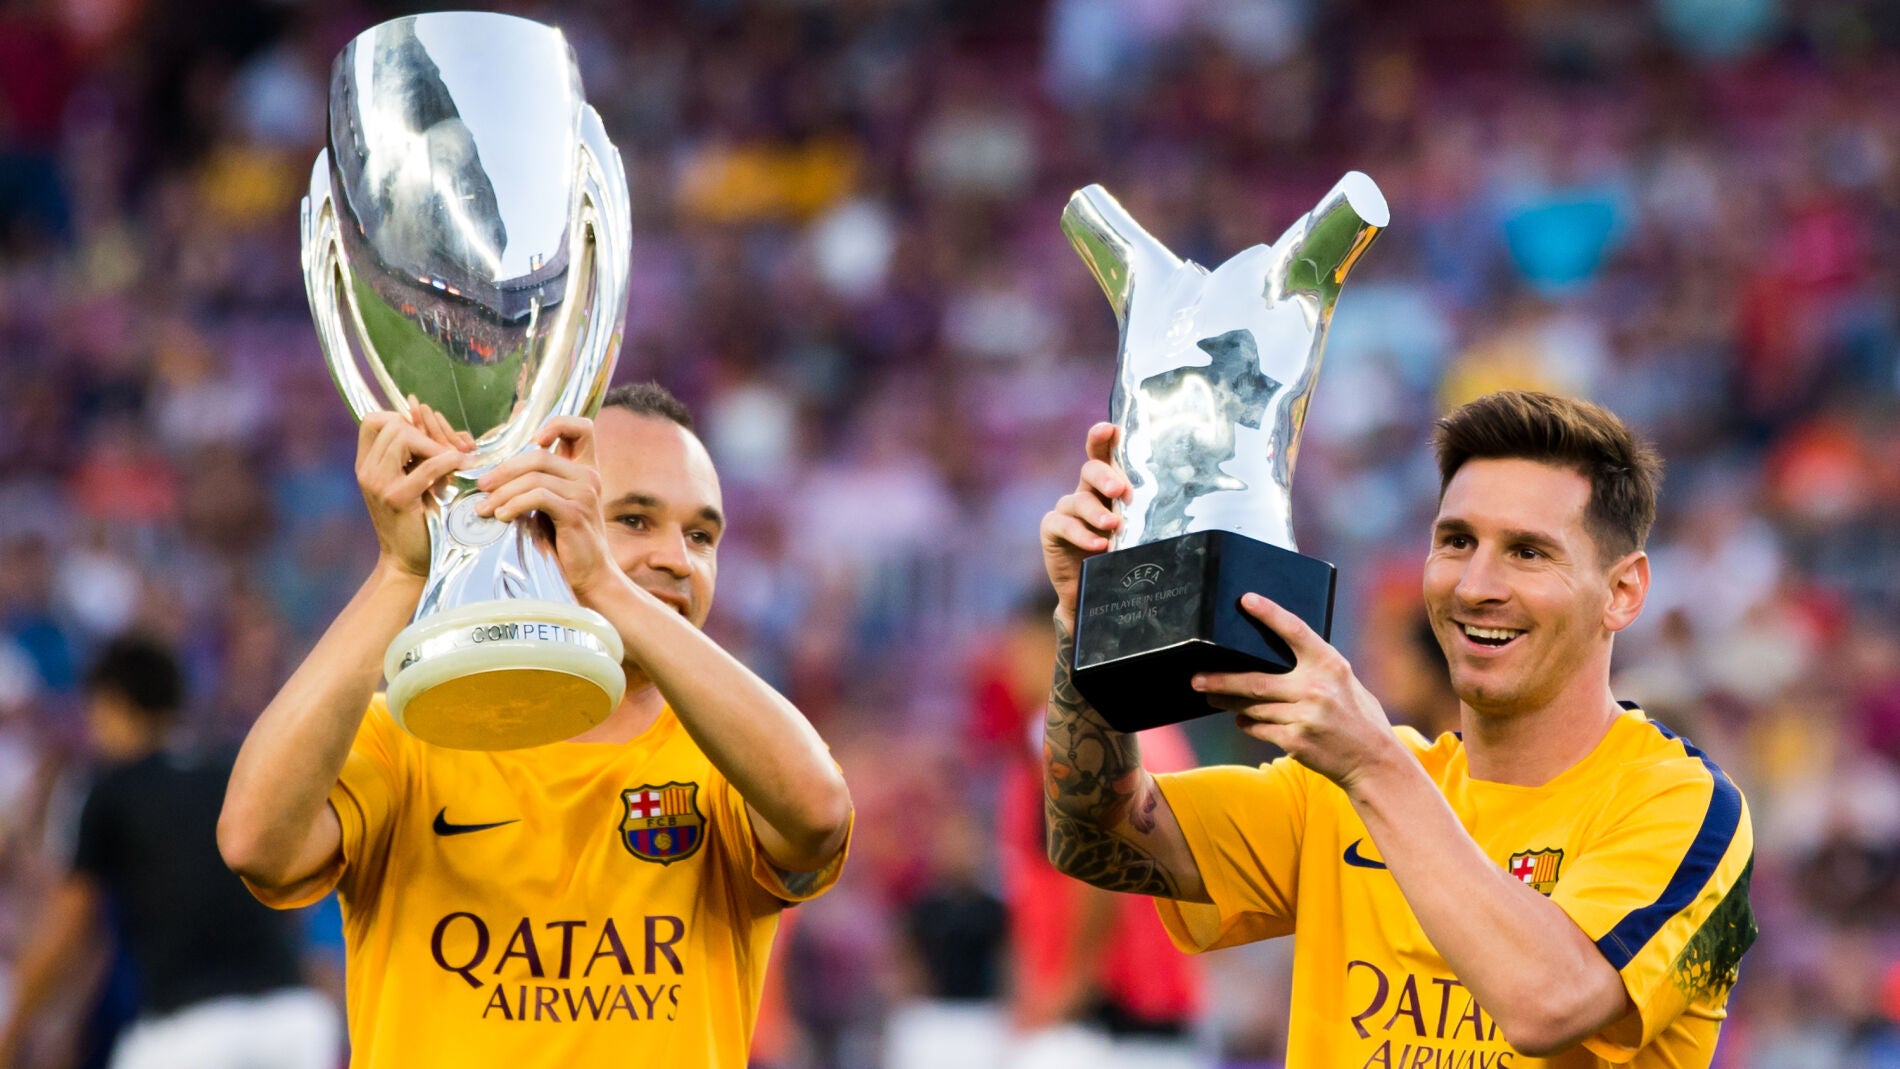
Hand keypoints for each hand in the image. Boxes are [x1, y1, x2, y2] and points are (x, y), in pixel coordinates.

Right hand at [357, 403, 473, 578]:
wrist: (409, 561)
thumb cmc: (418, 520)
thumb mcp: (416, 480)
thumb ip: (423, 452)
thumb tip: (443, 422)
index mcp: (367, 464)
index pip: (374, 420)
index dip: (401, 418)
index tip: (425, 435)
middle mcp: (367, 471)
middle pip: (393, 424)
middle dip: (426, 431)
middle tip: (448, 450)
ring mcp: (378, 484)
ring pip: (404, 437)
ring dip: (435, 444)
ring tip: (452, 460)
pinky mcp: (397, 498)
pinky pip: (425, 466)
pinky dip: (447, 461)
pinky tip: (461, 465)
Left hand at [474, 416, 616, 600]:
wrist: (590, 576)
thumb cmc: (566, 543)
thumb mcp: (554, 507)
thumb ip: (539, 484)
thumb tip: (497, 472)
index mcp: (586, 470)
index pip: (581, 428)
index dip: (557, 424)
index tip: (533, 441)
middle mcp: (589, 477)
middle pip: (539, 456)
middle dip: (504, 469)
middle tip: (482, 486)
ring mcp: (585, 494)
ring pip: (534, 477)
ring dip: (502, 492)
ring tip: (484, 508)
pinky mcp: (575, 513)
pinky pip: (537, 496)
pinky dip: (513, 505)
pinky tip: (501, 517)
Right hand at [1040, 422, 1128, 625]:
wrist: (1098, 595)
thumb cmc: (1124, 557)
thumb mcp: (1140, 532)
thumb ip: (1148, 516)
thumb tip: (1184, 507)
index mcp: (1107, 486)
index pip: (1103, 454)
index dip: (1103, 438)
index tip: (1111, 429)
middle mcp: (1086, 491)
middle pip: (1090, 470)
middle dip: (1105, 476)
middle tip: (1120, 491)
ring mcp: (1067, 510)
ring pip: (1078, 499)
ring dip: (1097, 512)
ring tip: (1113, 526)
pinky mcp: (1052, 530)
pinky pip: (1062, 524)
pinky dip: (1080, 533)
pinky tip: (1097, 544)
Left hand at [1192, 593, 1400, 791]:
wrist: (1374, 761)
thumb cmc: (1357, 716)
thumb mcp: (1345, 683)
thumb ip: (1315, 669)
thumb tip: (1272, 653)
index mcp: (1330, 665)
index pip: (1295, 631)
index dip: (1270, 613)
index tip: (1246, 600)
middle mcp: (1317, 688)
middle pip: (1255, 680)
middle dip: (1221, 680)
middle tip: (1196, 678)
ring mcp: (1305, 716)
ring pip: (1252, 707)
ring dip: (1229, 703)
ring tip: (1212, 696)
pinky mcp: (1296, 741)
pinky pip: (1258, 728)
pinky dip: (1247, 723)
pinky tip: (1242, 719)